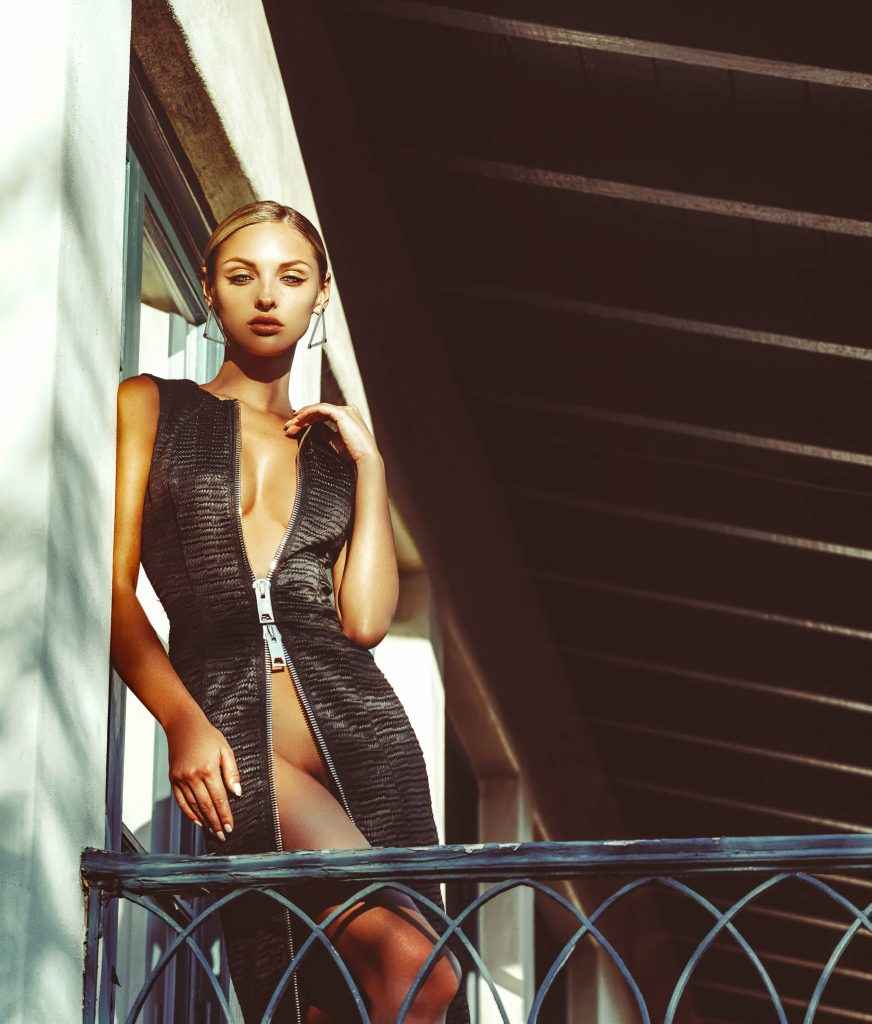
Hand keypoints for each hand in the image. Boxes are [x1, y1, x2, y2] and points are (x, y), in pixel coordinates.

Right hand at [164, 708, 240, 839]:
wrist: (183, 726)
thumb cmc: (207, 735)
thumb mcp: (225, 750)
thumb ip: (232, 772)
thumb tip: (237, 792)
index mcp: (208, 769)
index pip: (219, 798)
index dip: (225, 815)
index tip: (230, 827)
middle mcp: (193, 776)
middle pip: (206, 806)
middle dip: (216, 822)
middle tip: (223, 835)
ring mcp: (181, 779)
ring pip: (193, 806)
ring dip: (204, 820)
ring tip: (213, 830)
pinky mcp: (173, 779)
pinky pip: (181, 801)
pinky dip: (189, 813)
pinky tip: (197, 820)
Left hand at [283, 402, 380, 464]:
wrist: (365, 459)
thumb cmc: (354, 456)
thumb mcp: (337, 444)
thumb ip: (326, 435)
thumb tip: (312, 432)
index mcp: (348, 418)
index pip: (324, 415)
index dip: (308, 420)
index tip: (295, 428)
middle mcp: (347, 411)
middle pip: (319, 411)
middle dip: (302, 418)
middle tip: (288, 427)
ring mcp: (345, 410)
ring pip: (318, 409)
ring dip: (302, 416)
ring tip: (290, 425)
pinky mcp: (341, 413)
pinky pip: (320, 409)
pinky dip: (307, 413)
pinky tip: (298, 419)